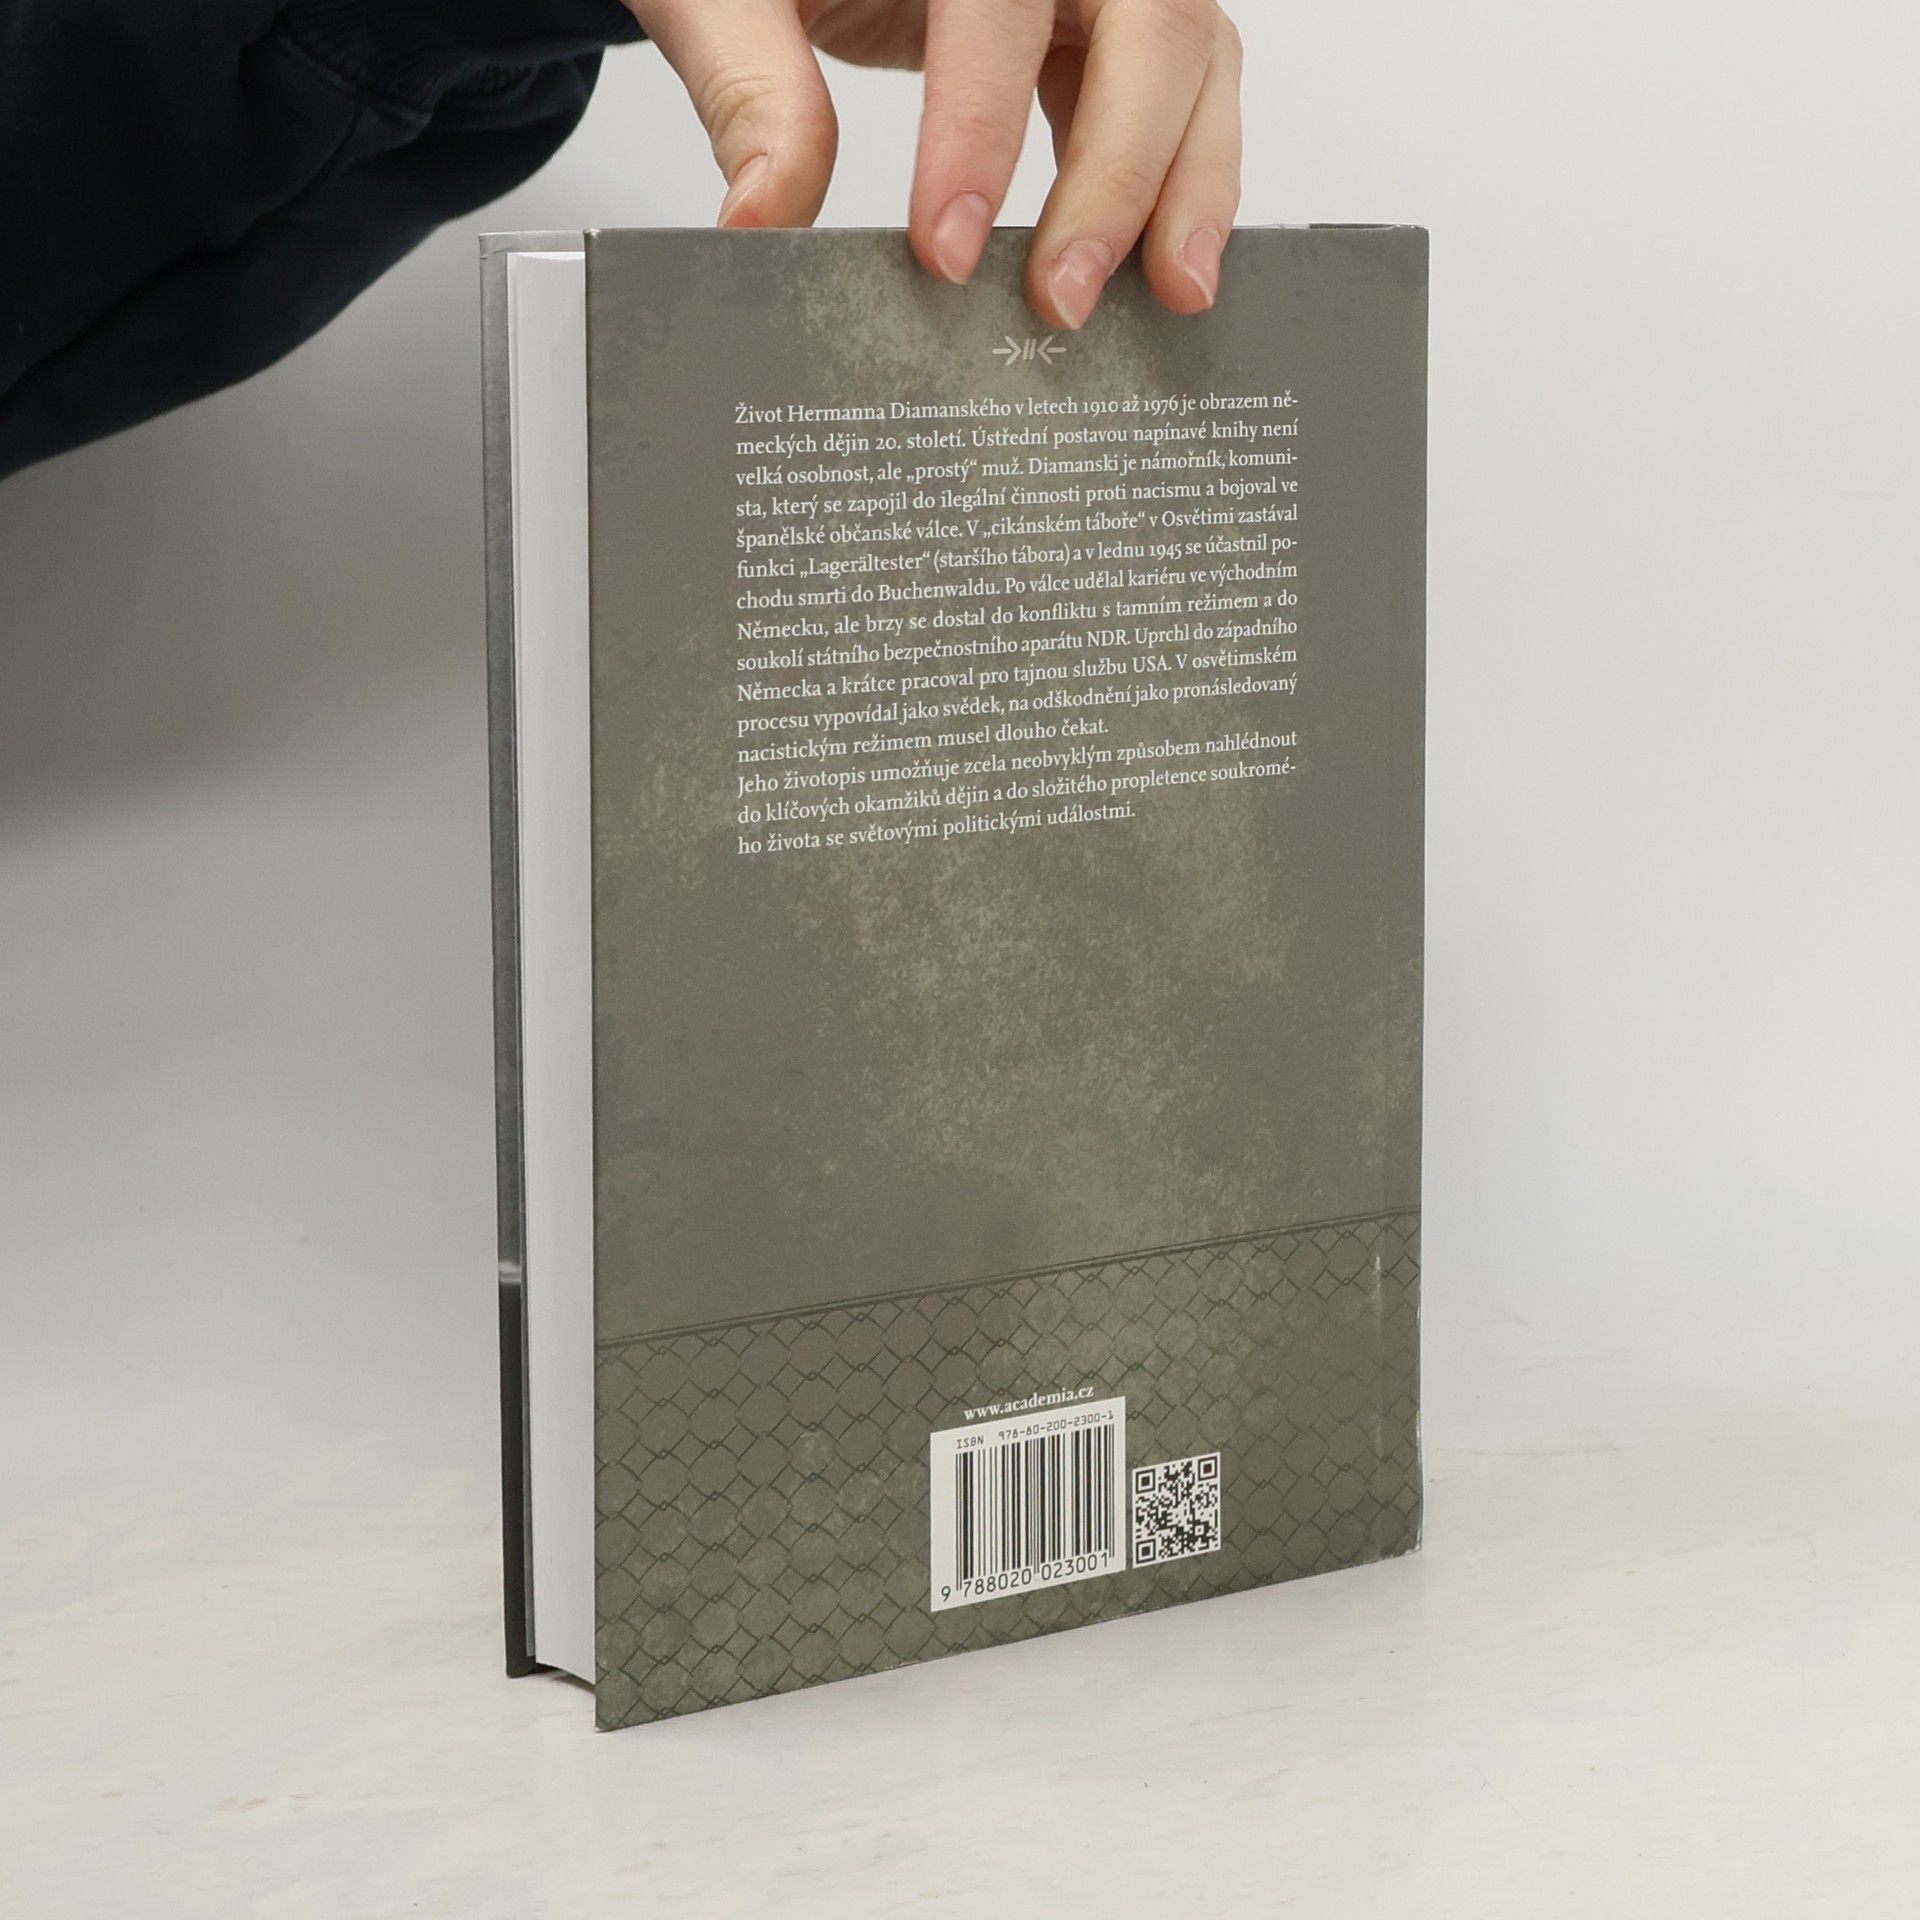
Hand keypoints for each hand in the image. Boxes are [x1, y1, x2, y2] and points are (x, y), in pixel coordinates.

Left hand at [624, 0, 1242, 328]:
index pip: (1000, 9)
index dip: (980, 131)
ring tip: (1172, 294)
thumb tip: (764, 216)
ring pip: (1194, 59)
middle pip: (1153, 26)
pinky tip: (1158, 265)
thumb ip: (748, 87)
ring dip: (1188, 184)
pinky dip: (1179, 179)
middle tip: (1061, 300)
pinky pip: (1181, 92)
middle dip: (1119, 173)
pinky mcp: (1109, 26)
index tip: (943, 250)